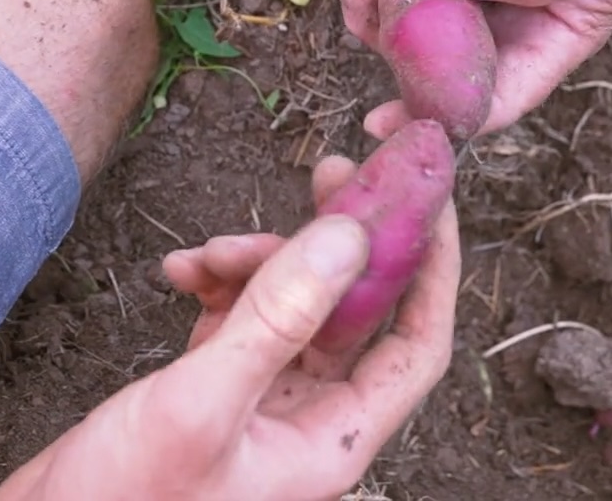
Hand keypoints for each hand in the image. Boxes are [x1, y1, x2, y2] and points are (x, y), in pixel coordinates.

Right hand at [0, 152, 459, 500]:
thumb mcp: (199, 403)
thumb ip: (276, 319)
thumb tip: (349, 238)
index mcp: (333, 442)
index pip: (417, 345)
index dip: (431, 269)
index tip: (427, 195)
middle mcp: (309, 423)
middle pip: (355, 312)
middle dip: (343, 242)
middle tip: (333, 169)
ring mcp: (262, 406)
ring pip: (294, 305)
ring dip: (260, 263)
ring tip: (211, 252)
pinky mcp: (214, 391)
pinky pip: (240, 318)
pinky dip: (217, 286)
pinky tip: (180, 272)